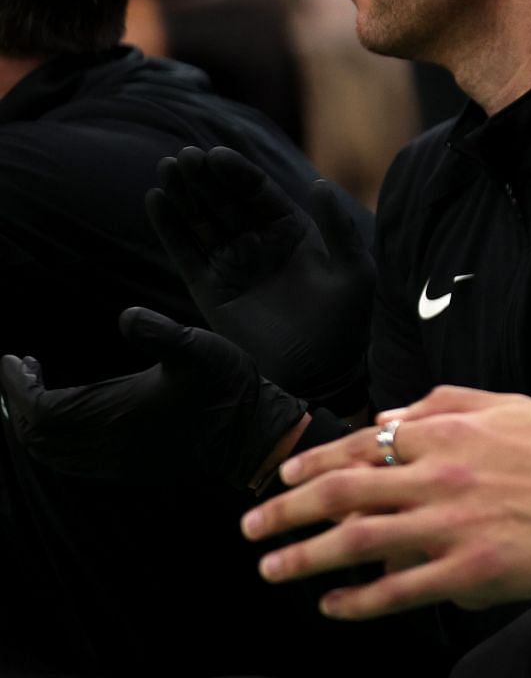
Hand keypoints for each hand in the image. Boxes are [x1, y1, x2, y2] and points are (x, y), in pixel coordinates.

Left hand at [0, 307, 307, 490]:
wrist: (252, 433)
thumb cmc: (226, 386)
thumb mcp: (198, 347)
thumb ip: (160, 331)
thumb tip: (124, 317)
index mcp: (115, 414)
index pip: (40, 409)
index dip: (17, 386)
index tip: (13, 359)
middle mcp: (107, 444)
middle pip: (35, 434)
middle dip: (19, 403)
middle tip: (21, 371)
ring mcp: (115, 461)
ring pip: (50, 452)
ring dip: (32, 424)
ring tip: (34, 391)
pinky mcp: (125, 468)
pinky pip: (69, 461)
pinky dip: (52, 441)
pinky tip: (66, 417)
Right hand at [147, 146, 372, 405]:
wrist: (322, 367)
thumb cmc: (347, 318)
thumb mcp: (353, 269)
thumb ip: (338, 227)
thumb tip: (318, 183)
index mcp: (291, 229)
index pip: (257, 192)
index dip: (237, 172)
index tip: (217, 154)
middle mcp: (258, 240)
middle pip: (224, 200)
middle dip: (204, 177)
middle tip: (184, 156)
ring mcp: (232, 262)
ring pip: (201, 220)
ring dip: (183, 194)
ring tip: (166, 168)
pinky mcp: (209, 287)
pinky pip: (185, 251)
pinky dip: (170, 227)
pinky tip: (156, 200)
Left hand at [242, 387, 530, 618]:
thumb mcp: (509, 406)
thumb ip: (445, 404)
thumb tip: (390, 416)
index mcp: (449, 433)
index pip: (361, 445)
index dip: (314, 462)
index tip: (284, 478)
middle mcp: (440, 476)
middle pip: (342, 492)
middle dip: (286, 511)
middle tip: (252, 527)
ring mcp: (451, 526)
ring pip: (357, 541)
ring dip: (304, 556)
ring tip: (272, 568)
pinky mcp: (469, 570)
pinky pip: (397, 590)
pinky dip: (356, 601)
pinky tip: (333, 606)